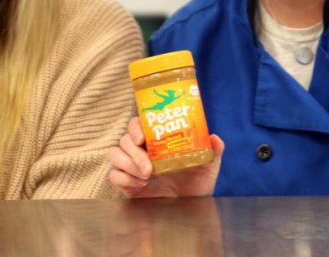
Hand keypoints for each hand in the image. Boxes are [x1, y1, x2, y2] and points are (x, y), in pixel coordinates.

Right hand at [108, 116, 224, 197]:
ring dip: (127, 164)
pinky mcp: (128, 183)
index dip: (135, 127)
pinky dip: (125, 178)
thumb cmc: (198, 180)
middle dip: (134, 152)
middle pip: (124, 139)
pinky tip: (141, 185)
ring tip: (146, 176)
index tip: (142, 137)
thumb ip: (214, 151)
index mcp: (157, 140)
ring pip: (115, 154)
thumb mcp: (209, 165)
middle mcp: (142, 150)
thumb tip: (214, 138)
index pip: (137, 124)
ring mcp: (133, 166)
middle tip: (149, 167)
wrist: (191, 205)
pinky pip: (114, 175)